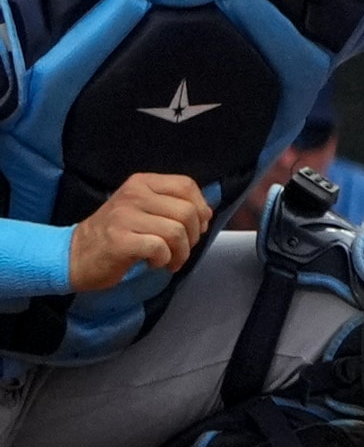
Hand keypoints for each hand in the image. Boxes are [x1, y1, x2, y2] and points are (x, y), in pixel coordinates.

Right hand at [68, 173, 210, 291]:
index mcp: (141, 183)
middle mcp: (133, 195)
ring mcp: (124, 216)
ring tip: (169, 259)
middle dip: (193, 236)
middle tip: (181, 249)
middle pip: (187, 211)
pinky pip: (160, 248)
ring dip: (180, 252)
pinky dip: (164, 260)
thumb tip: (207, 213)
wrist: (74, 255)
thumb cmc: (116, 234)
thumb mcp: (142, 209)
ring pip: (176, 231)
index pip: (186, 185)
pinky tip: (154, 263)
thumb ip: (172, 205)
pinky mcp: (120, 240)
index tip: (196, 227)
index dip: (200, 208)